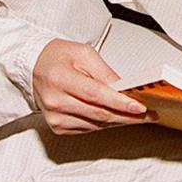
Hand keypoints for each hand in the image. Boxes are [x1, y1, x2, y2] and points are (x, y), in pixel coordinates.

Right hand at [31, 38, 154, 133]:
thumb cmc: (57, 57)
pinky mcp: (58, 127)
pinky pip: (88, 128)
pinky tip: (116, 117)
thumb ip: (105, 72)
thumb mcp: (84, 53)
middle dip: (127, 115)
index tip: (139, 107)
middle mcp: (55, 101)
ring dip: (119, 121)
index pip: (96, 95)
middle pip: (99, 114)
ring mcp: (55, 117)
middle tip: (147, 115)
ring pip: (96, 124)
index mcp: (60, 79)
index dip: (120, 102)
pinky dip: (105, 123)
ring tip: (137, 116)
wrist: (34, 66)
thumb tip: (124, 88)